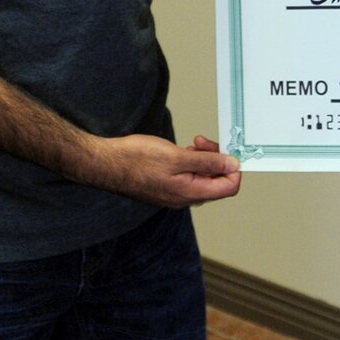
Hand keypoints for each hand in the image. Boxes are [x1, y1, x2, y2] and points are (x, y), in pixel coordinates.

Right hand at [79, 133, 242, 208]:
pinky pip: (189, 176)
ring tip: (193, 144)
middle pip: (217, 182)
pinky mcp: (166, 186)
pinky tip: (183, 150)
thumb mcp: (177, 156)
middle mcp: (184, 197)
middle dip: (217, 160)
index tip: (228, 150)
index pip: (229, 187)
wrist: (105, 163)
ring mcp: (174, 193)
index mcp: (189, 193)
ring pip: (202, 177)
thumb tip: (232, 165)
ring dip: (204, 159)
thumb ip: (208, 162)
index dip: (234, 168)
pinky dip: (191, 161)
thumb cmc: (135, 160)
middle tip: (204, 142)